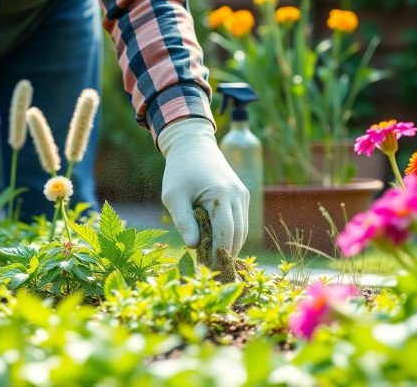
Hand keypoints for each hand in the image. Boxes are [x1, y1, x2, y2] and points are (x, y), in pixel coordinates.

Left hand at [158, 118, 249, 257]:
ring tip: (213, 261)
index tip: (206, 268)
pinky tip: (217, 246)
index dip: (218, 253)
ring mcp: (243, 194)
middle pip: (238, 234)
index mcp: (220, 194)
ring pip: (242, 230)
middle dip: (226, 254)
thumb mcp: (173, 196)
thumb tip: (193, 247)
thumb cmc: (179, 172)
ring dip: (230, 246)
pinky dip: (232, 235)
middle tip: (211, 270)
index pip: (225, 232)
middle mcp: (237, 194)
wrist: (193, 146)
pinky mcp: (242, 195)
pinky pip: (240, 221)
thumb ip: (183, 221)